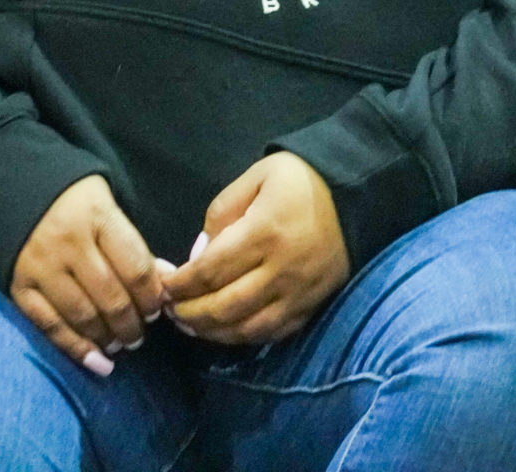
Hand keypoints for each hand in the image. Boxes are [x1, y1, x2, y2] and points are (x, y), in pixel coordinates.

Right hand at [11, 174, 167, 372]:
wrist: (15, 184)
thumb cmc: (75, 202)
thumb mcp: (108, 210)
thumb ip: (134, 249)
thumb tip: (166, 287)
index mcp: (97, 216)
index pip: (136, 269)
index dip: (153, 298)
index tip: (157, 309)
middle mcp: (68, 241)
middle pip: (111, 298)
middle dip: (132, 325)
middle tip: (138, 334)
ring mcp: (41, 264)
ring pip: (83, 316)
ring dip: (107, 338)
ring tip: (118, 342)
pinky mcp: (19, 284)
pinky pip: (50, 325)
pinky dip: (76, 349)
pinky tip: (97, 362)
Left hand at [160, 153, 348, 346]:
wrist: (352, 196)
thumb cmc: (296, 180)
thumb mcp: (254, 178)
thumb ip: (221, 213)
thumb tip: (199, 254)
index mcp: (263, 233)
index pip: (212, 270)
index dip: (182, 284)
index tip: (162, 286)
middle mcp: (282, 270)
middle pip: (227, 306)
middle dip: (191, 313)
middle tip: (168, 311)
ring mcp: (299, 294)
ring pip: (249, 328)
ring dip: (214, 332)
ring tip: (190, 326)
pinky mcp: (311, 307)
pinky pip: (274, 334)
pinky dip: (245, 337)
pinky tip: (225, 331)